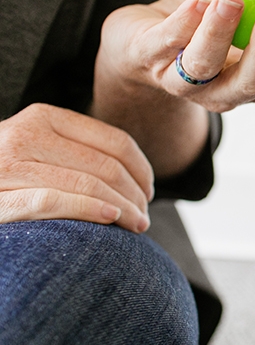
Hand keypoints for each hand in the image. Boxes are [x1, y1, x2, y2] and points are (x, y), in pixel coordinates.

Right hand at [0, 104, 153, 232]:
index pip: (115, 142)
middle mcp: (23, 135)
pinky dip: (90, 210)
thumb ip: (76, 154)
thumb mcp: (40, 155)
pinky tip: (112, 221)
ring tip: (136, 226)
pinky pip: (55, 202)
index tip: (150, 191)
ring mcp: (6, 166)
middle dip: (136, 195)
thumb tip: (138, 178)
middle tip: (145, 217)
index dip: (143, 169)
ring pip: (88, 184)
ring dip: (124, 209)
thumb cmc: (9, 180)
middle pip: (107, 166)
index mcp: (43, 119)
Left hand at [97, 0, 254, 113]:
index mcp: (253, 85)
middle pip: (248, 84)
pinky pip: (167, 41)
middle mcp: (221, 92)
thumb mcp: (239, 20)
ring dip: (218, 32)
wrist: (138, 42)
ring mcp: (181, 83)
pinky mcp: (145, 59)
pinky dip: (185, 20)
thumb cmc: (200, 28)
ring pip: (202, 65)